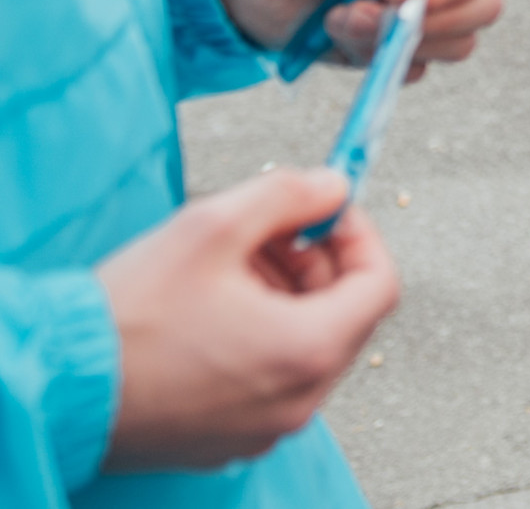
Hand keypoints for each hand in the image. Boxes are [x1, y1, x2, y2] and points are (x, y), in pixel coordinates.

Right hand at [96, 167, 399, 469]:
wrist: (55, 385)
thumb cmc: (127, 317)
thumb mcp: (213, 226)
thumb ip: (289, 194)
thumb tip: (334, 186)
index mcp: (308, 351)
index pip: (379, 284)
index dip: (359, 236)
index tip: (328, 211)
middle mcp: (296, 401)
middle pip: (343, 316)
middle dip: (315, 262)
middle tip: (272, 231)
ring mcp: (261, 427)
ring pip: (304, 346)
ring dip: (284, 295)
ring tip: (231, 263)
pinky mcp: (224, 438)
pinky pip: (267, 379)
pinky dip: (257, 335)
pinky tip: (210, 307)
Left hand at [216, 0, 512, 75]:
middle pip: (484, 7)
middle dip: (430, 20)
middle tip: (364, 13)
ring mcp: (421, 11)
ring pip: (455, 45)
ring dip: (396, 42)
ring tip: (338, 18)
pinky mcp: (393, 47)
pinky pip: (412, 69)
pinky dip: (377, 61)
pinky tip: (333, 34)